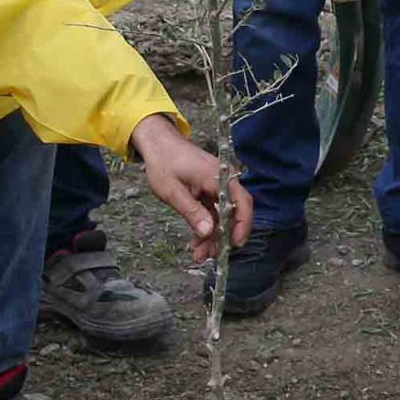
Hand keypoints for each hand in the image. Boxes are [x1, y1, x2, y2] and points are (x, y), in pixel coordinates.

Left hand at [128, 113, 252, 260]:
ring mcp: (217, 185)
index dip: (242, 225)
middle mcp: (222, 180)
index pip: (241, 202)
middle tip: (210, 255)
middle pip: (233, 212)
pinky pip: (213, 212)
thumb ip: (192, 212)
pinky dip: (206, 226)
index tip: (234, 244)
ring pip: (222, 216)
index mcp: (217, 176)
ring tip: (199, 254)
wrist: (158, 144)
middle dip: (223, 236)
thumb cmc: (163, 162)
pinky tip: (196, 241)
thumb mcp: (172, 191)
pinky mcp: (210, 190)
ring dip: (213, 235)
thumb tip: (209, 232)